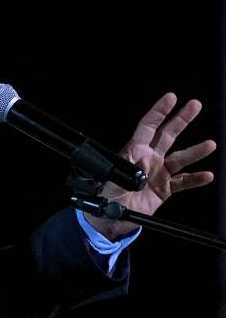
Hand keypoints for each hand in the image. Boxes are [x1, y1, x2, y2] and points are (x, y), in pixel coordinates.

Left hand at [86, 93, 216, 239]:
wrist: (112, 220)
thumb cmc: (107, 198)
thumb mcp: (114, 182)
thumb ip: (128, 172)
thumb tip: (143, 161)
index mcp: (133, 152)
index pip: (148, 127)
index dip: (159, 111)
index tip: (171, 97)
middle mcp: (148, 159)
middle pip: (167, 135)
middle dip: (181, 120)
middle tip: (195, 105)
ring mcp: (158, 173)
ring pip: (180, 158)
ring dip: (195, 151)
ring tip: (210, 144)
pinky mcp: (165, 189)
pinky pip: (183, 181)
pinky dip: (196, 179)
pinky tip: (207, 175)